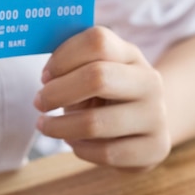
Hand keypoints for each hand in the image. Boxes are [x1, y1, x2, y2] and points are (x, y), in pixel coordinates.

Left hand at [34, 26, 170, 171]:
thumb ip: (74, 65)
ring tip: (47, 126)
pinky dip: (81, 149)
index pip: (97, 42)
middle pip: (97, 78)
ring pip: (95, 123)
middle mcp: (149, 82)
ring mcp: (155, 117)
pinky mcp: (154, 148)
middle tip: (39, 103)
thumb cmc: (109, 97)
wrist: (149, 127)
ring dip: (60, 127)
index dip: (63, 58)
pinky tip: (74, 143)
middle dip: (57, 93)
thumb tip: (47, 74)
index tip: (45, 76)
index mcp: (131, 55)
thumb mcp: (97, 73)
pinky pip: (106, 153)